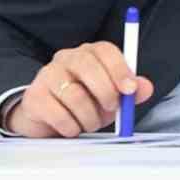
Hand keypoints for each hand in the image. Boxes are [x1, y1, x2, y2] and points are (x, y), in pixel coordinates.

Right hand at [7, 42, 153, 137]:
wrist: (49, 119)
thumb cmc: (86, 103)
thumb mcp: (112, 96)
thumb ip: (131, 91)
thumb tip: (145, 87)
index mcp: (89, 53)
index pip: (105, 51)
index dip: (120, 69)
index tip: (129, 90)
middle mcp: (66, 58)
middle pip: (87, 66)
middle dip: (105, 92)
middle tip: (112, 108)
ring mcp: (47, 75)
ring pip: (75, 95)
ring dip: (89, 116)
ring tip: (91, 123)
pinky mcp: (34, 96)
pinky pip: (58, 114)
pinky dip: (71, 127)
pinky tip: (72, 128)